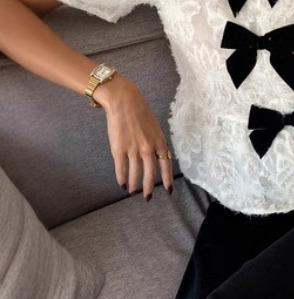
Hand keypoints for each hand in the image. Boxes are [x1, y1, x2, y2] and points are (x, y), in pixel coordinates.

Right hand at [93, 73, 173, 200]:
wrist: (124, 101)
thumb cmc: (140, 112)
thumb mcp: (155, 127)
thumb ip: (156, 142)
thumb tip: (157, 156)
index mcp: (159, 141)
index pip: (166, 164)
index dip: (167, 179)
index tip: (169, 190)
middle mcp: (148, 147)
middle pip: (151, 173)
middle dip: (149, 188)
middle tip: (148, 197)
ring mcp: (133, 149)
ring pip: (135, 173)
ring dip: (134, 185)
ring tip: (133, 191)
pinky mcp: (119, 149)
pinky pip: (121, 168)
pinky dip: (121, 178)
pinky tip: (122, 184)